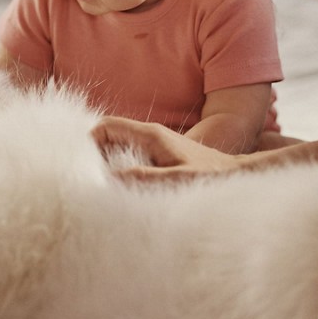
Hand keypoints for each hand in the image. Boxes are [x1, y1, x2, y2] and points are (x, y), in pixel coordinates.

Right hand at [91, 116, 245, 182]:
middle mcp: (151, 135)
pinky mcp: (162, 157)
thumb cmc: (212, 176)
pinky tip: (123, 191)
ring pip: (119, 149)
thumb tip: (110, 178)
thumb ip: (146, 178)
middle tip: (86, 181)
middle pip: (109, 137)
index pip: (107, 126)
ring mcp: (156, 145)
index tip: (80, 165)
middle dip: (94, 156)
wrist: (237, 175)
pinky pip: (132, 159)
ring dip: (108, 165)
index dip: (88, 142)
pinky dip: (122, 171)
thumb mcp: (179, 179)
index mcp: (150, 134)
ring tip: (100, 188)